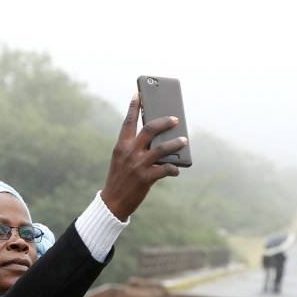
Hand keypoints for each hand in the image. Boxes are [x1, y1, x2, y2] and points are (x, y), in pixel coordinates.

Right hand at [101, 93, 187, 220]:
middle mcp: (129, 153)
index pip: (128, 122)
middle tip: (175, 119)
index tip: (139, 93)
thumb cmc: (120, 179)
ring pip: (162, 148)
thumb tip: (158, 141)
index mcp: (121, 146)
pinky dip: (173, 168)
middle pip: (149, 130)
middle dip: (164, 122)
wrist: (112, 203)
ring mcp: (138, 165)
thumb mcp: (121, 160)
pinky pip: (165, 169)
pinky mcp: (146, 178)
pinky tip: (176, 170)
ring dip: (175, 143)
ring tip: (184, 140)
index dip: (134, 106)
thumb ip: (134, 149)